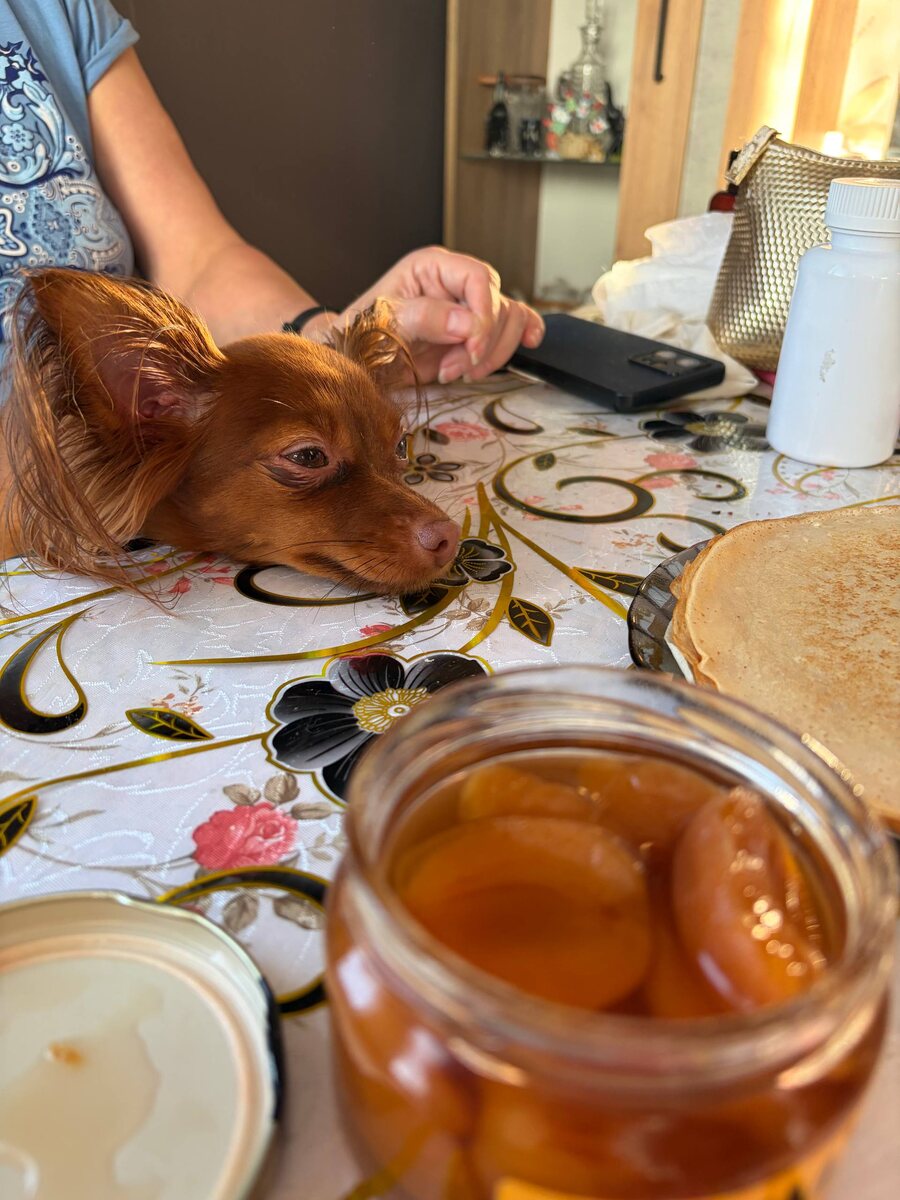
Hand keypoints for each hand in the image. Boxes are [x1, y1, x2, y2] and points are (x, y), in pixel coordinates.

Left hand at [338, 246, 544, 383]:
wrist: (359, 364)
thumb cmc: (363, 337)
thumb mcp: (386, 324)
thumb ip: (425, 318)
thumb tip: (469, 323)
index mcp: (432, 267)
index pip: (478, 278)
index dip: (484, 314)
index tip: (472, 348)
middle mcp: (454, 283)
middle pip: (497, 303)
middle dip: (481, 344)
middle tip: (453, 370)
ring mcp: (466, 308)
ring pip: (509, 320)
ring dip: (491, 354)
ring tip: (457, 372)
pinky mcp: (473, 333)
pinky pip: (511, 328)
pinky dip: (519, 339)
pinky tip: (529, 343)